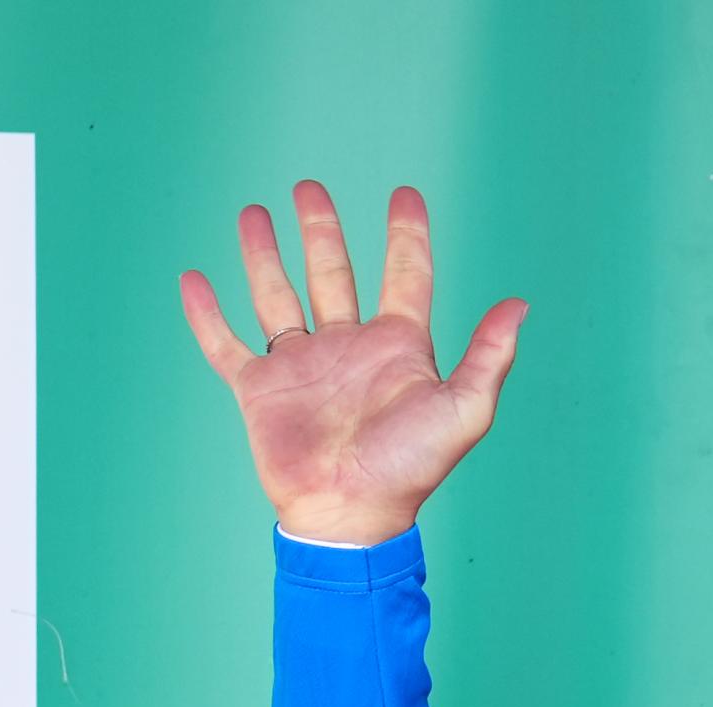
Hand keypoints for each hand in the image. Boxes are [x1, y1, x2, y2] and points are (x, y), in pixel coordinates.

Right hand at [179, 180, 526, 543]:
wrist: (350, 513)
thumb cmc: (410, 468)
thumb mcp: (463, 410)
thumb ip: (489, 357)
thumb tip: (520, 305)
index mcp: (398, 347)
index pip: (405, 275)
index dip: (406, 233)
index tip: (404, 193)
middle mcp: (348, 347)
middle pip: (332, 272)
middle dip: (321, 230)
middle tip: (309, 187)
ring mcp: (302, 367)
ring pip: (276, 295)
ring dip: (263, 254)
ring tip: (253, 211)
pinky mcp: (259, 391)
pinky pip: (225, 344)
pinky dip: (205, 314)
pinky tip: (192, 280)